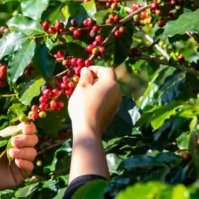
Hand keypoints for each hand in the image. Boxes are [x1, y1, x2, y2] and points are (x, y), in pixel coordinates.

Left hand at [0, 122, 37, 189]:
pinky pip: (30, 166)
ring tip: (11, 153)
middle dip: (26, 140)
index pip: (30, 130)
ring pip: (33, 152)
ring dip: (24, 151)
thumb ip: (11, 131)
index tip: (26, 129)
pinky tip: (17, 162)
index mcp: (17, 137)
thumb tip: (25, 124)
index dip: (30, 128)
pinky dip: (25, 163)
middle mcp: (22, 147)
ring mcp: (23, 160)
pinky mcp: (22, 173)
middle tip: (14, 142)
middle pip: (34, 140)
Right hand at [68, 66, 120, 180]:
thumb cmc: (83, 105)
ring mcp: (116, 103)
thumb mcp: (81, 88)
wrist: (88, 129)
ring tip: (85, 92)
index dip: (96, 69)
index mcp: (111, 83)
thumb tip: (87, 70)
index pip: (107, 70)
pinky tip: (89, 102)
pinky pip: (107, 99)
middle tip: (84, 82)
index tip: (85, 73)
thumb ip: (85, 77)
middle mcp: (117, 92)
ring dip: (98, 88)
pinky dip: (100, 97)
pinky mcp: (113, 111)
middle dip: (97, 78)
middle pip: (109, 80)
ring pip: (108, 90)